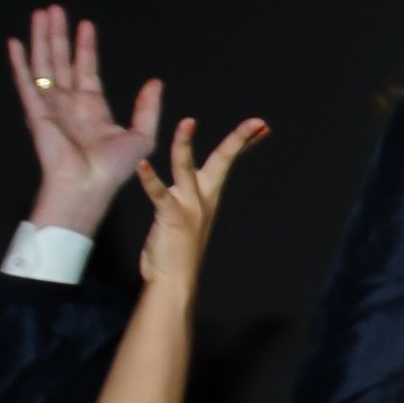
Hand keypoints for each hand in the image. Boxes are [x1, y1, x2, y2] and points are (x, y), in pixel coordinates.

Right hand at [9, 7, 162, 237]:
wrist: (89, 184)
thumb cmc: (114, 169)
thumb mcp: (141, 134)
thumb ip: (147, 107)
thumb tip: (156, 82)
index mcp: (92, 107)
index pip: (86, 68)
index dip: (86, 46)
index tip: (86, 24)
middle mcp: (68, 103)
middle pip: (61, 59)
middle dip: (58, 34)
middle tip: (56, 9)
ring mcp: (50, 105)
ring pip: (43, 63)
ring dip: (41, 38)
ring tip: (42, 13)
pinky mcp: (36, 110)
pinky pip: (25, 81)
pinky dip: (19, 61)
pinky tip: (16, 42)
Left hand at [131, 115, 269, 286]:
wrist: (174, 282)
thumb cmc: (177, 252)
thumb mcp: (189, 217)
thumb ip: (188, 197)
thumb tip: (188, 185)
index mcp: (208, 196)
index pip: (229, 162)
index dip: (245, 142)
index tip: (261, 126)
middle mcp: (203, 198)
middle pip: (223, 161)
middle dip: (238, 139)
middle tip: (256, 121)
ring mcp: (189, 207)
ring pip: (187, 168)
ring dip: (186, 144)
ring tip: (188, 122)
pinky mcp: (170, 217)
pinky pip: (158, 194)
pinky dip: (150, 179)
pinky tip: (143, 164)